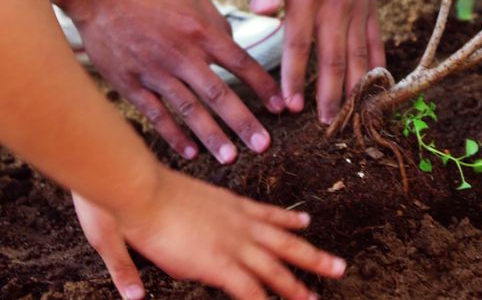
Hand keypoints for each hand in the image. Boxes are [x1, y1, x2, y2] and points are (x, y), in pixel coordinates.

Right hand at [73, 0, 285, 162]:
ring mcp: (154, 71)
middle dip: (243, 122)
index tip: (281, 108)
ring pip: (188, 110)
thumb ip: (217, 24)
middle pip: (218, 94)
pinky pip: (156, 115)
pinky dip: (173, 135)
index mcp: (200, 31)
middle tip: (262, 146)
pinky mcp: (131, 83)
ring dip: (211, 136)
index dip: (263, 87)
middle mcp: (181, 54)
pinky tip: (190, 153)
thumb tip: (235, 48)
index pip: (241, 62)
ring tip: (230, 158)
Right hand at [75, 170, 344, 299]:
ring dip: (298, 287)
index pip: (267, 213)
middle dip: (313, 257)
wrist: (143, 191)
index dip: (289, 219)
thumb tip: (191, 226)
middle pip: (286, 242)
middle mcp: (240, 223)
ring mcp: (234, 244)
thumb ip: (195, 215)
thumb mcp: (182, 198)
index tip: (307, 220)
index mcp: (230, 204)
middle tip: (338, 265)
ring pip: (277, 270)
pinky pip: (252, 292)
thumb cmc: (148, 192)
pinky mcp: (221, 264)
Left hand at [250, 0, 384, 123]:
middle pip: (333, 57)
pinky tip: (376, 88)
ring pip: (357, 54)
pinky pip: (375, 39)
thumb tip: (258, 12)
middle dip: (329, 94)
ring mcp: (357, 5)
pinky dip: (377, 65)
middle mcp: (335, 3)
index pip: (299, 44)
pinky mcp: (370, 4)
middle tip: (325, 125)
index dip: (295, 76)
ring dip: (354, 87)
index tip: (291, 105)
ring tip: (350, 117)